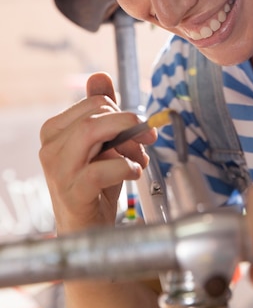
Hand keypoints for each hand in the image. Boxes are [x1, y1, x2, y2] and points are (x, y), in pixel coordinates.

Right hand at [39, 72, 156, 233]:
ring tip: (139, 159)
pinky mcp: (72, 191)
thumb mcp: (103, 144)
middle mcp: (50, 147)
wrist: (88, 231)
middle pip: (96, 115)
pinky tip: (134, 173)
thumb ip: (101, 110)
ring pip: (94, 132)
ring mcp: (58, 169)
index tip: (142, 128)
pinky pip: (103, 167)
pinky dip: (126, 167)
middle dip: (130, 125)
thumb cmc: (95, 186)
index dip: (124, 112)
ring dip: (128, 143)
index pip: (95, 103)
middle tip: (147, 141)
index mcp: (55, 130)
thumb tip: (100, 76)